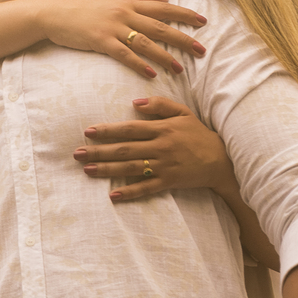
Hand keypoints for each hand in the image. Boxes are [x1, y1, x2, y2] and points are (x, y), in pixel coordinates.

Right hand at [37, 0, 207, 78]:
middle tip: (202, 50)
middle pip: (160, 26)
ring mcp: (113, 27)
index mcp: (129, 2)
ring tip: (180, 69)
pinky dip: (140, 65)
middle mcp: (124, 12)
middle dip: (183, 38)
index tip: (203, 21)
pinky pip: (125, 54)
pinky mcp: (101, 41)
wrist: (55, 14)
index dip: (184, 14)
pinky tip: (152, 74)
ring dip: (164, 56)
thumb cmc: (85, 8)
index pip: (163, 8)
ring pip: (146, 42)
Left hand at [72, 97, 235, 200]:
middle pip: (125, 149)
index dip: (108, 130)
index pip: (130, 129)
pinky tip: (113, 195)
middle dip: (100, 151)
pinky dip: (130, 192)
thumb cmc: (198, 134)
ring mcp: (164, 166)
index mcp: (162, 129)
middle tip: (77, 152)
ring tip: (87, 169)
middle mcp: (161, 147)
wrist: (221, 160)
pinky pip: (146, 188)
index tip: (88, 131)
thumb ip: (159, 105)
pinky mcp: (169, 182)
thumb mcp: (183, 112)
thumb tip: (134, 103)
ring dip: (108, 170)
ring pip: (131, 168)